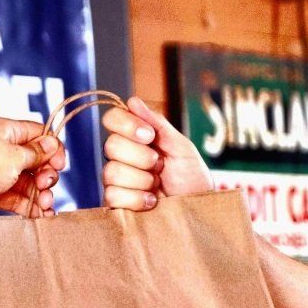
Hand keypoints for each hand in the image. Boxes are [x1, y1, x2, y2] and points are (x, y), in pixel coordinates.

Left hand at [0, 118, 68, 219]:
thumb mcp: (14, 156)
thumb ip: (37, 152)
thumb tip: (53, 144)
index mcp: (7, 131)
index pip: (39, 134)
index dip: (52, 149)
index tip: (60, 164)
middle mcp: (3, 149)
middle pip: (37, 160)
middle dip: (47, 175)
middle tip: (46, 185)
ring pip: (29, 181)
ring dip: (41, 193)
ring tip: (45, 205)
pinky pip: (18, 197)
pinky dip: (31, 205)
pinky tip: (41, 215)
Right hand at [99, 95, 213, 209]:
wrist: (197, 206)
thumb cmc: (191, 175)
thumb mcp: (180, 146)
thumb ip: (158, 124)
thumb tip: (133, 101)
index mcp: (134, 137)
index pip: (111, 119)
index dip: (127, 125)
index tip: (150, 136)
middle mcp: (120, 156)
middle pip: (110, 146)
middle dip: (142, 157)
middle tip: (160, 166)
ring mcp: (116, 180)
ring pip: (112, 172)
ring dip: (142, 180)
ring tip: (157, 185)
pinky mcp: (116, 203)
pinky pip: (113, 195)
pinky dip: (137, 199)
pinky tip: (151, 201)